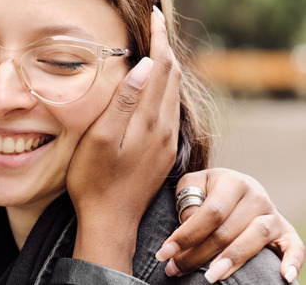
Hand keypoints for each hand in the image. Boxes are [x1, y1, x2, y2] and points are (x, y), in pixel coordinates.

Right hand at [68, 8, 180, 273]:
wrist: (110, 221)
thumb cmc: (94, 180)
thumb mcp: (100, 138)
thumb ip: (124, 101)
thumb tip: (145, 65)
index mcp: (149, 120)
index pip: (161, 67)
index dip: (158, 38)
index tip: (154, 14)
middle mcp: (164, 128)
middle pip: (172, 76)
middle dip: (164, 46)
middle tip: (154, 22)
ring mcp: (165, 141)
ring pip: (173, 92)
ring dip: (166, 65)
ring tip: (155, 45)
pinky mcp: (163, 152)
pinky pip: (169, 108)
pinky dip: (165, 87)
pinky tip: (155, 86)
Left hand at [156, 168, 303, 282]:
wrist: (236, 187)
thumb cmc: (207, 190)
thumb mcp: (193, 186)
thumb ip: (188, 202)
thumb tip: (187, 226)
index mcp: (232, 182)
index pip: (210, 213)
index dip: (186, 235)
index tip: (164, 253)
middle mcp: (257, 196)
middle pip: (228, 230)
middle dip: (198, 254)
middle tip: (176, 269)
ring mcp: (273, 214)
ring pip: (255, 238)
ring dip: (232, 260)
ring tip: (210, 277)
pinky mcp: (286, 231)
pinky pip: (295, 247)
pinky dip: (293, 262)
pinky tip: (284, 278)